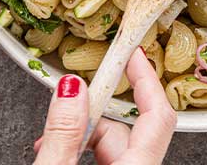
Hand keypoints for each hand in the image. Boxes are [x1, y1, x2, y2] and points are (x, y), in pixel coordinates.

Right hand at [33, 49, 176, 164]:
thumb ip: (63, 133)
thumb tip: (72, 88)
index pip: (158, 115)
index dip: (146, 78)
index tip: (133, 53)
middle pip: (129, 130)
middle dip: (94, 114)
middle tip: (65, 105)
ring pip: (116, 146)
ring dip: (84, 135)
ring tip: (48, 143)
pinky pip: (109, 162)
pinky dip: (83, 152)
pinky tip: (59, 154)